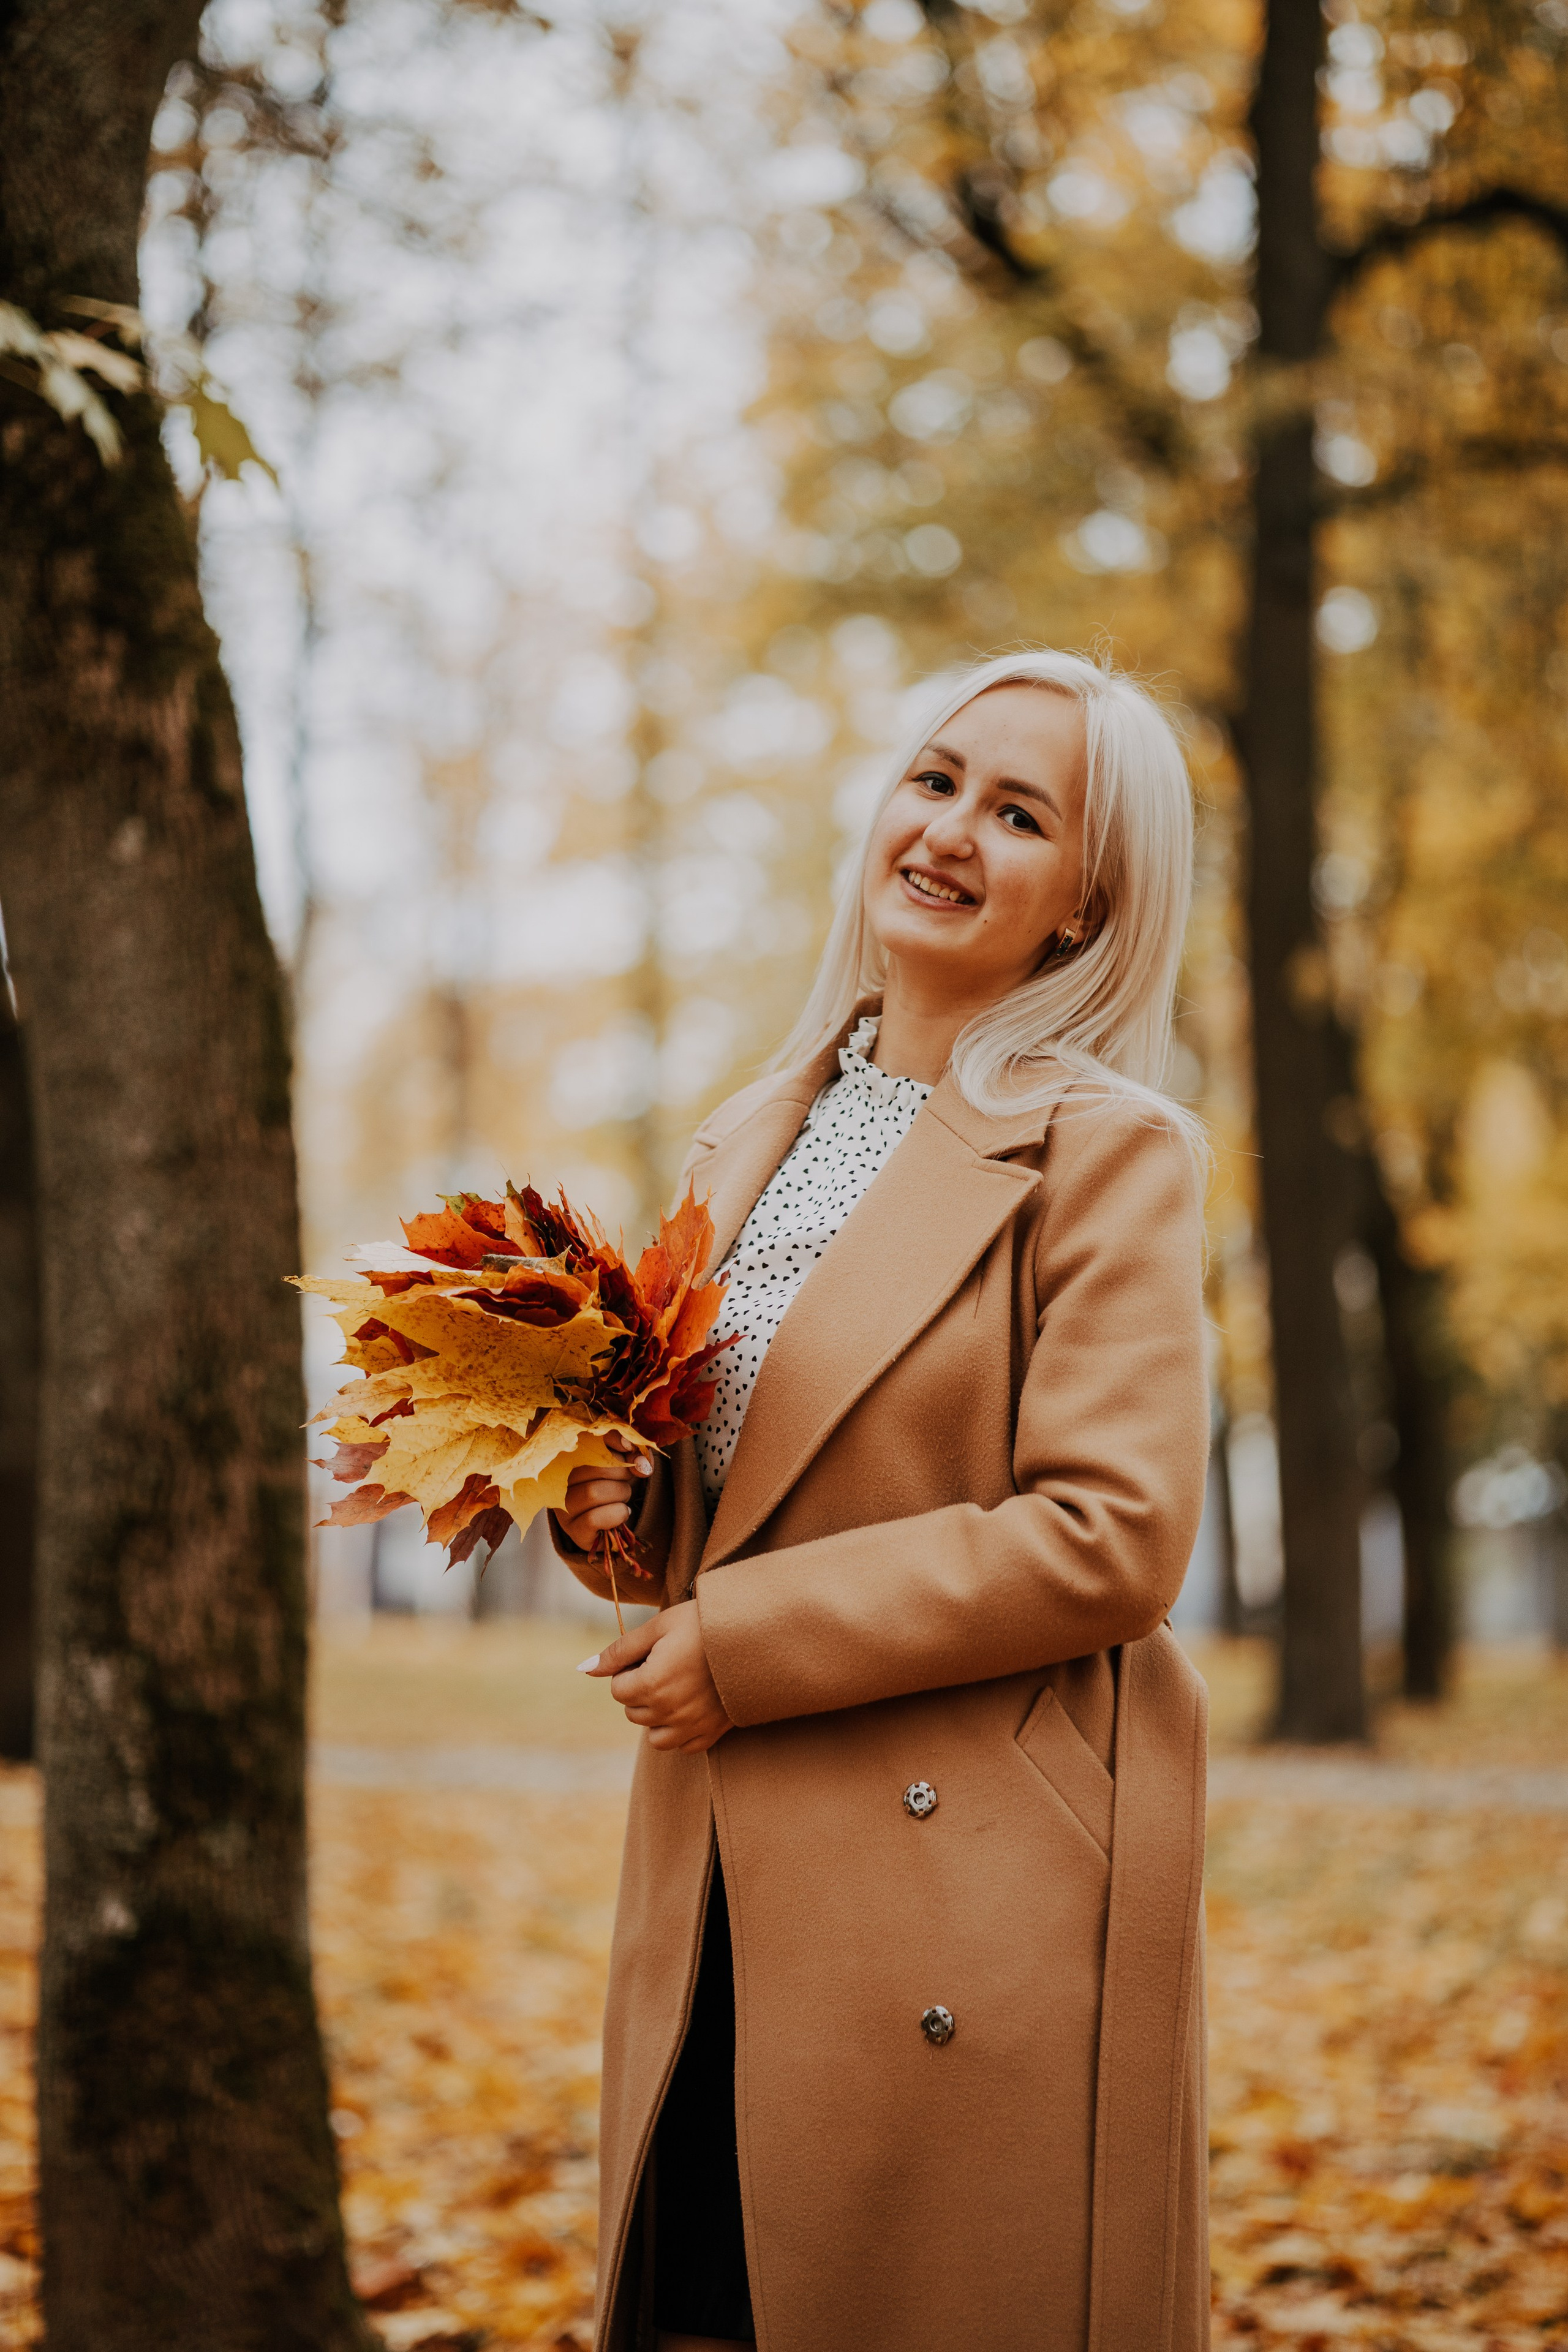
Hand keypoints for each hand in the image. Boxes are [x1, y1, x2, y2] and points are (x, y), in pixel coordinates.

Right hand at [553, 1431, 653, 1563]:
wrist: (610, 1524)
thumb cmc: (614, 1488)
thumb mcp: (625, 1465)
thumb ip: (634, 1455)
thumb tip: (641, 1464)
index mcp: (569, 1457)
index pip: (587, 1437)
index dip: (612, 1439)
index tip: (629, 1448)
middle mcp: (558, 1481)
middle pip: (594, 1468)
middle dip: (622, 1473)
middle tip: (625, 1481)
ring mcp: (563, 1507)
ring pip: (593, 1493)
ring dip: (620, 1494)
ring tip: (622, 1498)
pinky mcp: (573, 1529)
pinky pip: (594, 1519)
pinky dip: (617, 1514)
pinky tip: (621, 1513)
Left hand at [579, 1601, 732, 1754]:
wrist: (753, 1634)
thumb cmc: (702, 1624)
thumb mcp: (658, 1627)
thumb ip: (619, 1650)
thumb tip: (585, 1668)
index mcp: (652, 1683)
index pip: (618, 1690)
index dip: (630, 1670)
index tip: (651, 1656)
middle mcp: (670, 1710)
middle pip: (633, 1713)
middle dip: (641, 1691)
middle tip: (667, 1666)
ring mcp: (692, 1726)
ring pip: (654, 1737)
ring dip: (657, 1716)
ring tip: (676, 1688)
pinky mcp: (712, 1733)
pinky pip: (683, 1747)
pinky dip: (680, 1732)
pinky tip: (691, 1706)